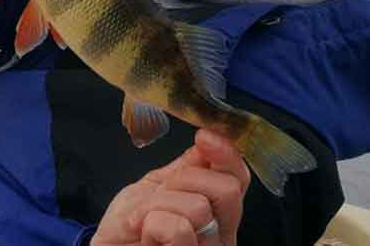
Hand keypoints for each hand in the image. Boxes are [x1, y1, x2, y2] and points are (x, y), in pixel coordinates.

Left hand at [91, 130, 249, 245]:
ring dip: (159, 203)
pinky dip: (152, 222)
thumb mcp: (157, 185)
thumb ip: (187, 166)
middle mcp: (222, 233)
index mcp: (218, 210)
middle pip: (229, 190)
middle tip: (160, 190)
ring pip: (199, 207)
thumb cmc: (130, 221)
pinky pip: (179, 229)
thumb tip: (210, 137)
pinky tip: (143, 232)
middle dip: (185, 178)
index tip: (203, 136)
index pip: (239, 178)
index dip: (227, 153)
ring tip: (143, 217)